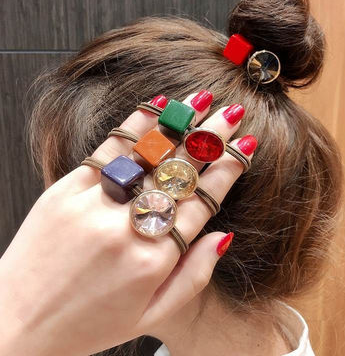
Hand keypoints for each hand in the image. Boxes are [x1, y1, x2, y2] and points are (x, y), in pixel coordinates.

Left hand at [0, 92, 255, 355]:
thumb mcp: (152, 314)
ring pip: (148, 153)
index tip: (246, 145)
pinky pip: (109, 150)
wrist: (16, 322)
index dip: (229, 168)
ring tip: (201, 98)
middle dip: (212, 137)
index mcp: (155, 259)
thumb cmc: (90, 322)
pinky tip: (155, 105)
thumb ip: (194, 276)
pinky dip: (135, 125)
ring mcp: (96, 203)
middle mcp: (129, 227)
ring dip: (178, 122)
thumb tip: (224, 235)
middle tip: (232, 112)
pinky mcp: (67, 189)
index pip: (204, 200)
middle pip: (181, 171)